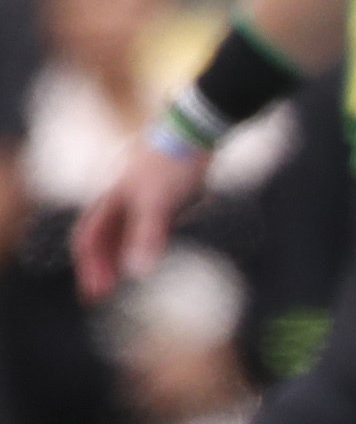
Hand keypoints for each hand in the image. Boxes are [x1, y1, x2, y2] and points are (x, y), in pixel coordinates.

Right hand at [70, 138, 206, 302]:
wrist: (198, 129)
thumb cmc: (173, 164)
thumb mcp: (158, 203)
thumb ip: (146, 236)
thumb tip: (135, 273)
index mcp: (110, 199)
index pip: (88, 238)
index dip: (90, 266)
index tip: (94, 294)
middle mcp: (119, 196)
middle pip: (102, 236)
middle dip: (101, 265)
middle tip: (102, 295)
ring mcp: (139, 192)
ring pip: (122, 228)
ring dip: (120, 253)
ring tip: (122, 277)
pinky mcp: (162, 189)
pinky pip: (144, 220)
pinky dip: (142, 238)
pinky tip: (151, 248)